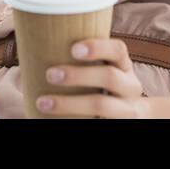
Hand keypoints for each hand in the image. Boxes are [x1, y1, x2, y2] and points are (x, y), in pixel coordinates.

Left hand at [34, 38, 150, 118]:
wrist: (130, 115)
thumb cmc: (103, 86)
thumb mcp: (103, 70)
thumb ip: (84, 60)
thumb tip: (38, 43)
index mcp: (124, 66)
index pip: (118, 50)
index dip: (97, 47)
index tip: (73, 49)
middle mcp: (130, 86)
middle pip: (109, 77)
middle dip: (78, 75)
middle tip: (50, 74)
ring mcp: (127, 109)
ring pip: (101, 105)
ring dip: (69, 104)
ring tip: (43, 102)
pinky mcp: (118, 125)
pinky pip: (97, 122)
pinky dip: (76, 119)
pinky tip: (55, 121)